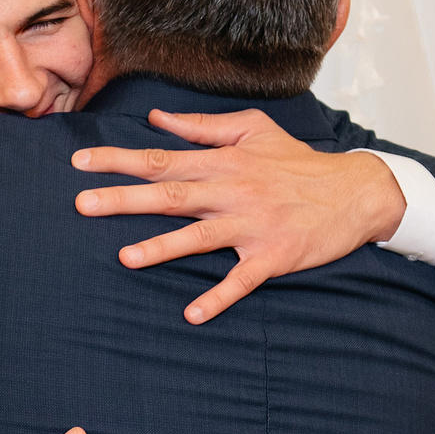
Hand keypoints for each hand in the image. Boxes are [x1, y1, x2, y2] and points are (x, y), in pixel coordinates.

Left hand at [71, 108, 406, 323]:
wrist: (355, 192)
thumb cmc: (300, 163)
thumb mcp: (254, 131)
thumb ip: (202, 126)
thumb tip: (155, 119)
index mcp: (223, 162)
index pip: (160, 158)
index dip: (118, 160)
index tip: (79, 162)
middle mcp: (233, 191)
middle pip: (169, 195)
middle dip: (123, 199)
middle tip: (81, 204)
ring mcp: (253, 225)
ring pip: (200, 236)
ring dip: (162, 247)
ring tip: (126, 257)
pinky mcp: (273, 255)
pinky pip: (241, 280)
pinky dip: (219, 297)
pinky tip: (193, 314)